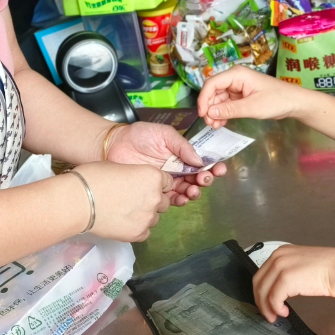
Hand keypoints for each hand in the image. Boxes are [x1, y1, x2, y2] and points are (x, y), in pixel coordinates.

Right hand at [70, 161, 172, 241]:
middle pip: (163, 202)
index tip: (143, 186)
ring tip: (125, 213)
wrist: (79, 200)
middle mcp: (155, 198)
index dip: (155, 184)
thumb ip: (135, 176)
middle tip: (132, 200)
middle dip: (151, 201)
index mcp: (153, 177)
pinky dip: (137, 228)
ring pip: (154, 218)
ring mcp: (148, 218)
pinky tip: (122, 223)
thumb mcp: (119, 167)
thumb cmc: (95, 177)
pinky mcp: (138, 234)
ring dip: (144, 215)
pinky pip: (145, 232)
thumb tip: (135, 183)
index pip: (167, 182)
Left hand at [105, 122, 226, 205]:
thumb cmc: (140, 135)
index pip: (202, 163)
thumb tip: (200, 161)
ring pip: (186, 191)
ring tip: (192, 191)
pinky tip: (180, 198)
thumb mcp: (165, 134)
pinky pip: (170, 199)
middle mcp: (177, 169)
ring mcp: (167, 181)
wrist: (115, 145)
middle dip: (205, 181)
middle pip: (197, 179)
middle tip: (203, 180)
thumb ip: (182, 146)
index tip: (219, 169)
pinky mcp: (155, 191)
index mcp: (182, 155)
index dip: (213, 167)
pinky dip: (178, 200)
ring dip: (193, 193)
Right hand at [198, 66, 299, 128]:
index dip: (204, 98)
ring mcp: (237, 87)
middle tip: (210, 124)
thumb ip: (230, 110)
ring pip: (218, 99)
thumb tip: (210, 113)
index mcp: (237, 74)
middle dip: (209, 107)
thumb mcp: (252, 107)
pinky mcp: (241, 95)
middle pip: (213, 91)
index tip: (202, 114)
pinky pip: (226, 103)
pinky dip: (222, 113)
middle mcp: (235, 78)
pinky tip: (221, 123)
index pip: (212, 83)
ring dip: (215, 112)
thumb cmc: (276, 100)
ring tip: (215, 126)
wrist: (294, 103)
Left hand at [252, 245, 334, 322]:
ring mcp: (280, 267)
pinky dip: (276, 308)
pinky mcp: (286, 279)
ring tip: (275, 316)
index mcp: (281, 252)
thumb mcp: (302, 265)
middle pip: (258, 282)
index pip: (262, 273)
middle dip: (260, 301)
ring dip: (266, 307)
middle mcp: (277, 257)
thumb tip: (280, 290)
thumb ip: (289, 272)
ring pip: (263, 291)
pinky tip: (284, 312)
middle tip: (268, 313)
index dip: (261, 291)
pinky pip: (273, 298)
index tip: (266, 303)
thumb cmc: (329, 269)